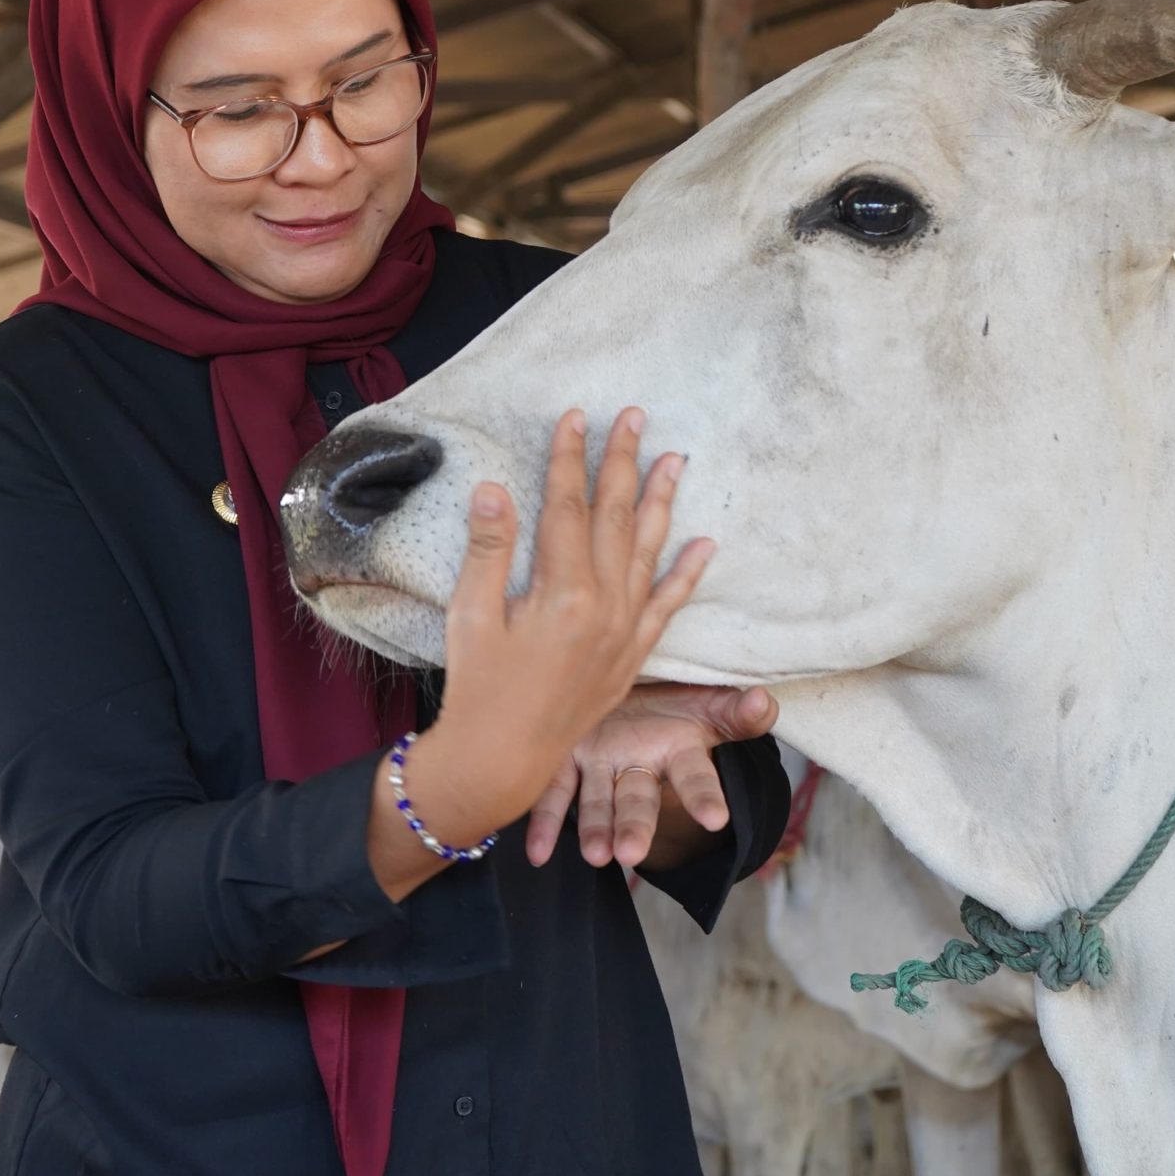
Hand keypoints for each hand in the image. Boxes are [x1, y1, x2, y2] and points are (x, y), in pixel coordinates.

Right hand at [379, 410, 715, 887]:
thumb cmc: (478, 687)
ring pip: (649, 551)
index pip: (569, 506)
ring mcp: (624, 631)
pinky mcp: (632, 655)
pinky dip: (687, 573)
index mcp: (563, 592)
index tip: (576, 416)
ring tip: (675, 459)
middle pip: (615, 517)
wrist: (502, 759)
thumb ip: (489, 550)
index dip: (570, 458)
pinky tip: (705, 545)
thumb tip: (493, 487)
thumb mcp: (470, 615)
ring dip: (660, 501)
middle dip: (623, 462)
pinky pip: (668, 605)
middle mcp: (605, 607)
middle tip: (634, 416)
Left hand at [526, 684, 778, 868]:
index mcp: (677, 751)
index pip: (694, 777)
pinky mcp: (568, 762)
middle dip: (636, 828)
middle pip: (639, 801)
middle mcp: (639, 766)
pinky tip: (536, 853)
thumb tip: (763, 701)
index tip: (716, 820)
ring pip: (598, 803)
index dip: (703, 797)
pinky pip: (555, 794)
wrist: (631, 701)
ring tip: (594, 856)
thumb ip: (737, 710)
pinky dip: (545, 823)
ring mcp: (602, 767)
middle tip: (630, 854)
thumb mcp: (712, 704)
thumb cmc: (677, 705)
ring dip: (595, 830)